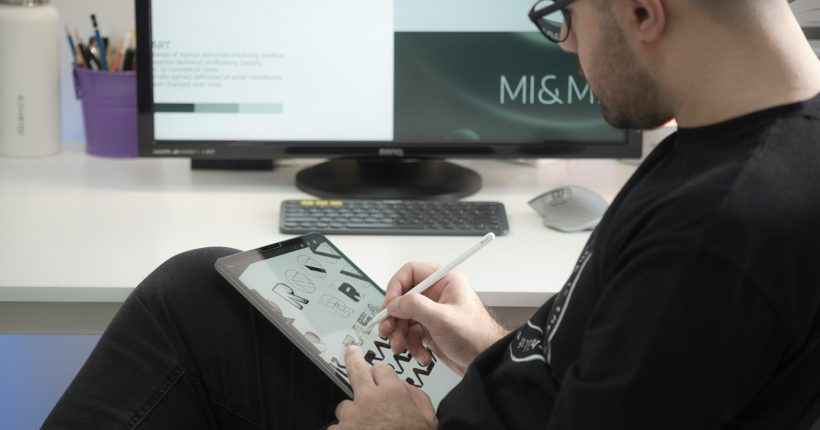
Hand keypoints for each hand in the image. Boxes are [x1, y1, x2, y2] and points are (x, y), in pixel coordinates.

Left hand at [329, 346, 436, 429]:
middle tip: (350, 352)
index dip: (381, 374)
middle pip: (356, 369)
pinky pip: (336, 428)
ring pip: (345, 405)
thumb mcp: (427, 418)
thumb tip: (405, 386)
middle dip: (353, 358)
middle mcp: (369, 399)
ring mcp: (351, 416)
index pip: (381, 369)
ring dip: (352, 414)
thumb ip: (417, 397)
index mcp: (392, 393)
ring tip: (364, 427)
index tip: (379, 376)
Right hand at [378, 262, 507, 375]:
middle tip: (387, 330)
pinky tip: (421, 354)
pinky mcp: (430, 329)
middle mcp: (436, 293)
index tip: (389, 305)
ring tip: (401, 347)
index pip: (410, 272)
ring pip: (403, 318)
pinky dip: (411, 345)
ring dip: (400, 334)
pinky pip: (410, 333)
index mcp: (444, 280)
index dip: (396, 287)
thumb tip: (394, 303)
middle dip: (394, 317)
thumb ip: (415, 306)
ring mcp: (432, 312)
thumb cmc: (476, 336)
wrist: (485, 362)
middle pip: (403, 297)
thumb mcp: (442, 318)